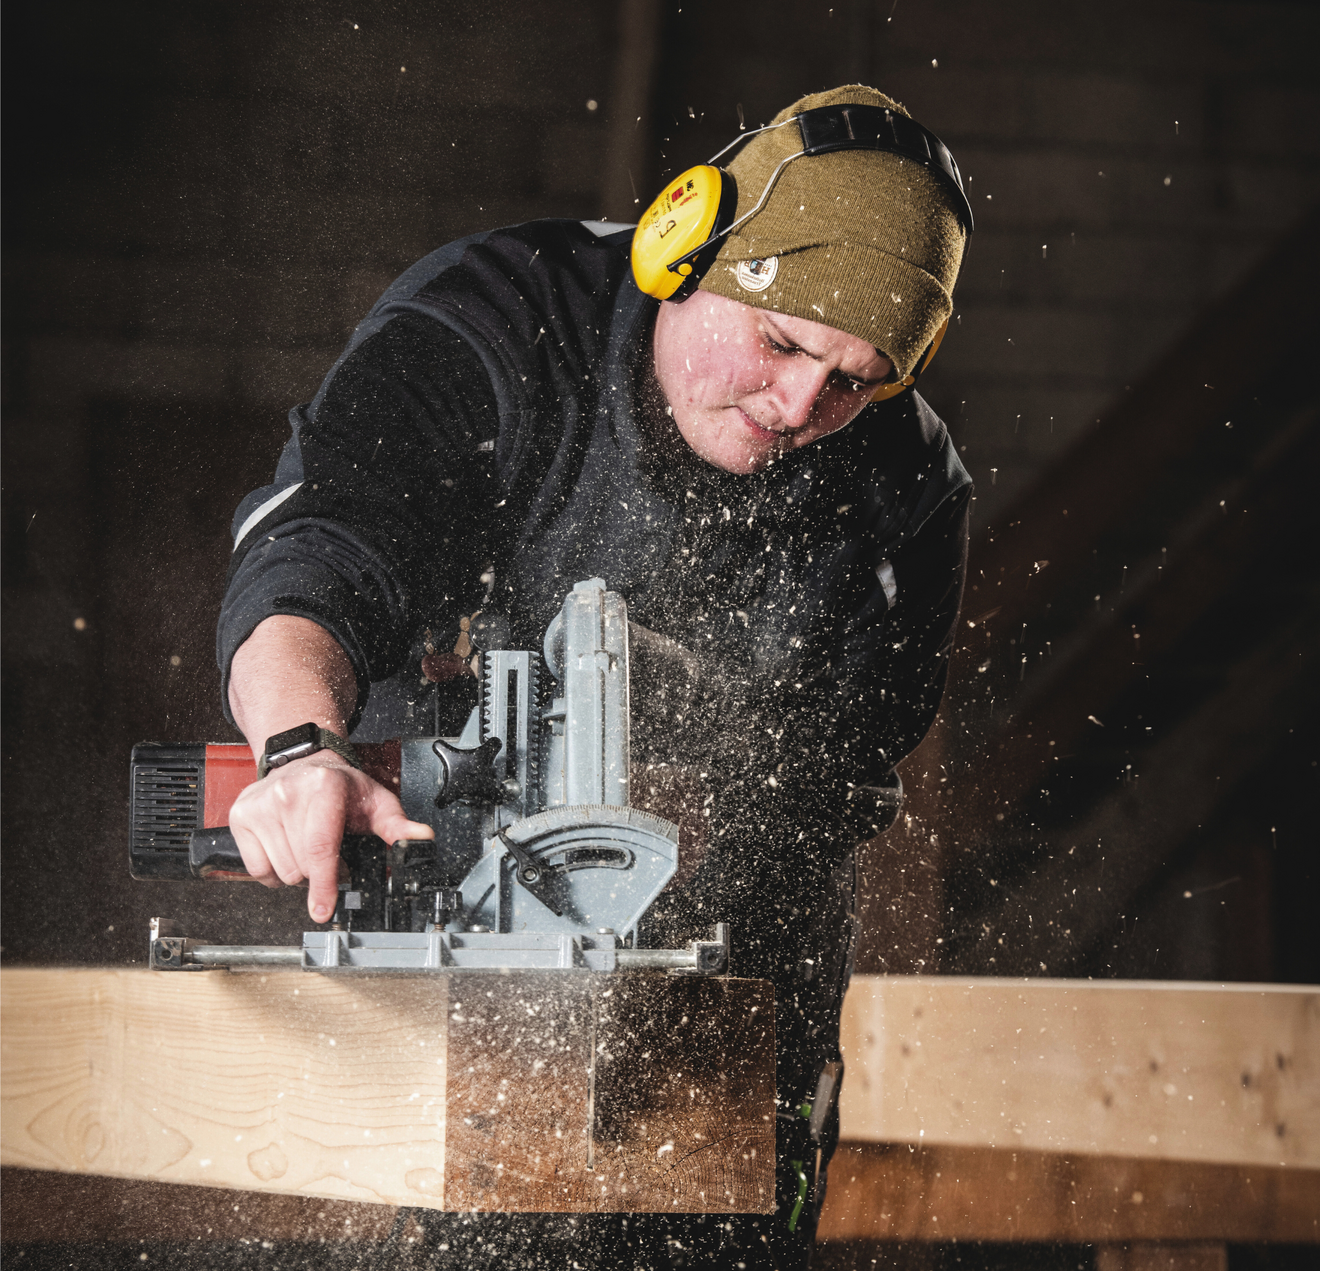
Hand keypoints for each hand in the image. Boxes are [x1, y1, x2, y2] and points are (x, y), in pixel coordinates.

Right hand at [227, 752, 433, 922]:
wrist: (304, 762)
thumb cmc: (342, 788)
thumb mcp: (376, 802)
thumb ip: (398, 826)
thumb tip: (421, 839)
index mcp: (323, 788)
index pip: (320, 847)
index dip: (323, 884)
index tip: (322, 910)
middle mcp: (287, 793)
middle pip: (302, 867)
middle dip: (319, 872)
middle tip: (330, 852)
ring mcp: (260, 804)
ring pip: (280, 871)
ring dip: (297, 871)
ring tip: (307, 845)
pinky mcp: (240, 816)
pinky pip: (257, 869)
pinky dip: (274, 869)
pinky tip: (286, 847)